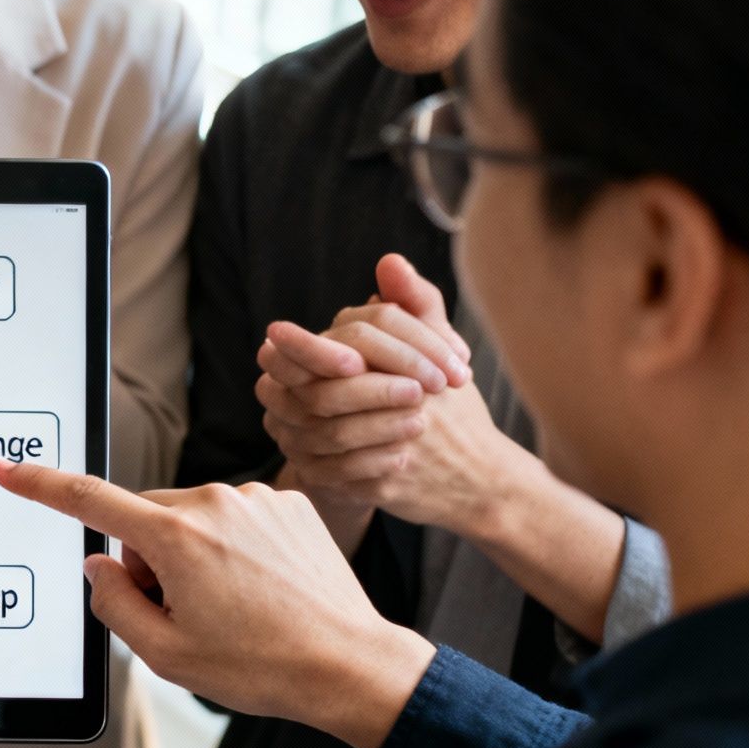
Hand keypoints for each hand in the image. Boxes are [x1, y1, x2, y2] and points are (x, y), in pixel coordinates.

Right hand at [0, 461, 434, 747]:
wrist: (351, 665)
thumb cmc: (262, 666)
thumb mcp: (167, 654)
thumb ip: (115, 605)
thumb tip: (100, 567)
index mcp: (176, 537)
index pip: (89, 501)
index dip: (41, 485)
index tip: (8, 469)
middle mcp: (214, 503)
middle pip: (146, 521)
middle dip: (150, 562)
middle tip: (186, 615)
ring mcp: (255, 499)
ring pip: (192, 521)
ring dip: (193, 556)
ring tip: (234, 608)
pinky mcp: (287, 504)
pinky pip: (236, 518)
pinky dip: (234, 549)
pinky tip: (262, 590)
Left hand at [258, 255, 528, 536]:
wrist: (481, 477)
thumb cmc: (452, 406)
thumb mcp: (441, 348)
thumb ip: (415, 303)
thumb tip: (388, 261)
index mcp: (413, 366)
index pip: (357, 339)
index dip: (310, 341)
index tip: (274, 332)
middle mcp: (404, 405)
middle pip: (327, 389)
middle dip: (290, 379)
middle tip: (267, 366)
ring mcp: (393, 447)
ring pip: (321, 432)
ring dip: (293, 419)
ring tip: (279, 408)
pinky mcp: (384, 486)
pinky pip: (331, 472)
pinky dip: (311, 459)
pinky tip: (299, 444)